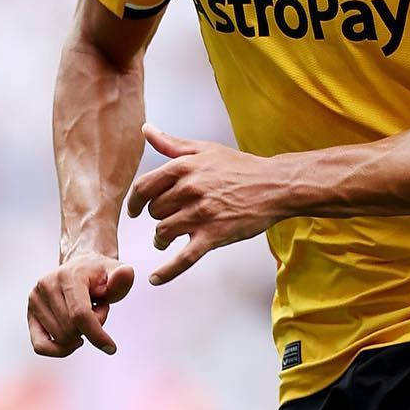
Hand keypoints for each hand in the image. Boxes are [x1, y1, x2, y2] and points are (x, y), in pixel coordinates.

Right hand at [28, 253, 133, 356]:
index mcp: (67, 276)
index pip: (80, 315)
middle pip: (71, 330)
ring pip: (60, 339)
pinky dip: (58, 351)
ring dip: (79, 335)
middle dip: (92, 329)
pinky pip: (40, 345)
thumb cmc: (101, 275)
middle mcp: (46, 285)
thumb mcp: (117, 273)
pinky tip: (73, 341)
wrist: (81, 267)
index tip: (111, 348)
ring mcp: (35, 299)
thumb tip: (125, 274)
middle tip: (97, 311)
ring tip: (84, 315)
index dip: (96, 335)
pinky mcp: (30, 313)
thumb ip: (123, 276)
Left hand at [126, 124, 290, 284]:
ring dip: (161, 239)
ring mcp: (201, 214)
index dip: (135, 202)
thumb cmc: (241, 168)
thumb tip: (147, 131)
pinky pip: (184, 257)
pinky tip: (156, 278)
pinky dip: (168, 271)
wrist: (275, 186)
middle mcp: (189, 190)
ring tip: (165, 240)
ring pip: (164, 232)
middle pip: (155, 211)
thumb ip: (172, 144)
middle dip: (158, 217)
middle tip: (166, 220)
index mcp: (183, 167)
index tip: (134, 210)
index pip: (144, 187)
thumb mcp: (205, 149)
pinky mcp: (214, 236)